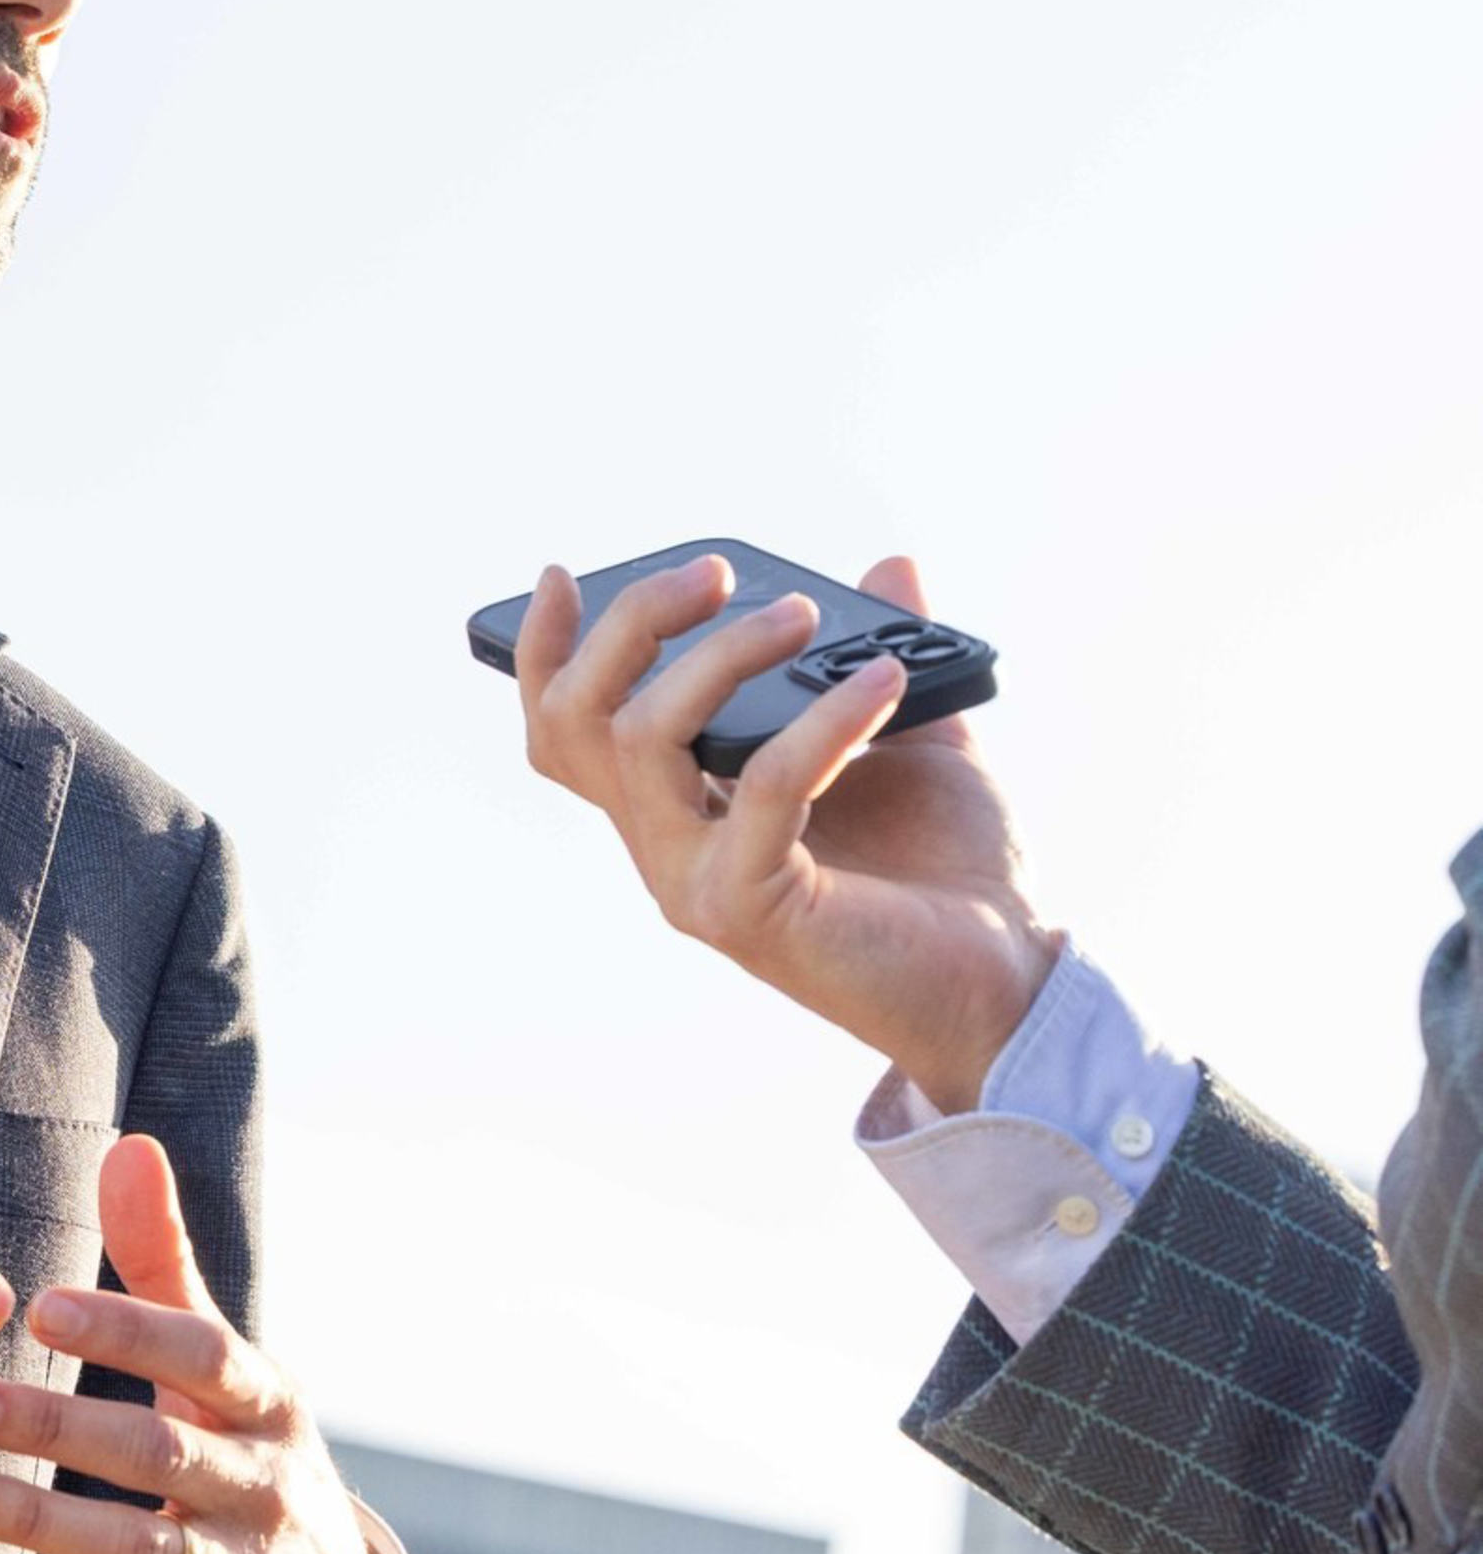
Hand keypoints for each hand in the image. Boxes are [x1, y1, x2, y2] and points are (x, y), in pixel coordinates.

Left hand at [0, 1133, 378, 1553]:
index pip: (202, 1358)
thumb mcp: (221, 1364)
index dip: (126, 1333)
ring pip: (129, 1551)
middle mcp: (264, 1488)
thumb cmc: (243, 1449)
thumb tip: (128, 1145)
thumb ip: (163, 1262)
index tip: (39, 1308)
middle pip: (156, 1456)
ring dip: (30, 1520)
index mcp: (266, 1403)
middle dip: (55, 1428)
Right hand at [512, 550, 1059, 1109]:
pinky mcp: (749, 909)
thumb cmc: (950, 876)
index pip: (566, 733)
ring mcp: (694, 882)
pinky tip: (886, 682)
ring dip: (720, 655)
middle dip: (629, 626)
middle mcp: (662, 848)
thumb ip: (876, 659)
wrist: (1007, 985)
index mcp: (675, 812)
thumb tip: (892, 568)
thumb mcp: (911, 741)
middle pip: (578, 721)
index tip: (564, 575)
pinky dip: (825, 719)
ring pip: (642, 738)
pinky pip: (766, 786)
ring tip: (803, 616)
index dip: (545, 654)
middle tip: (715, 574)